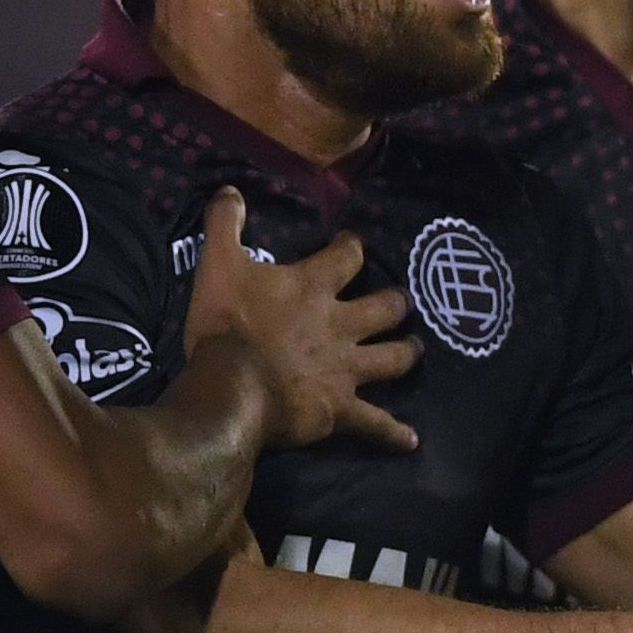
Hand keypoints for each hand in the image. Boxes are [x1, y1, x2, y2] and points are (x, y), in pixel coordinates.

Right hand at [183, 188, 417, 449]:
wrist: (231, 387)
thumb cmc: (225, 325)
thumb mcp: (217, 265)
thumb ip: (225, 225)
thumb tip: (230, 191)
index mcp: (314, 287)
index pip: (348, 257)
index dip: (352, 248)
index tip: (351, 246)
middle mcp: (341, 325)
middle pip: (385, 308)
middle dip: (395, 303)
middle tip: (400, 302)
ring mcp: (346, 369)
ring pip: (392, 359)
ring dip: (405, 353)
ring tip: (415, 350)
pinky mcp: (340, 410)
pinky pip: (374, 423)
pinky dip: (393, 433)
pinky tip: (411, 441)